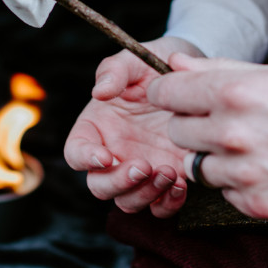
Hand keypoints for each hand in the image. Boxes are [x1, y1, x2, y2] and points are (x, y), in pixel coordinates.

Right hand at [63, 37, 202, 218]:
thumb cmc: (155, 65)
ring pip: (128, 202)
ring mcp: (140, 170)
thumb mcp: (134, 60)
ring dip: (145, 194)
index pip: (75, 152)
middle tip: (144, 166)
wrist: (192, 77)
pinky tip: (182, 184)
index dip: (84, 158)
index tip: (105, 155)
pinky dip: (168, 204)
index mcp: (95, 127)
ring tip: (169, 172)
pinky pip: (160, 207)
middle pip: (100, 186)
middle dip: (119, 183)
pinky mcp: (167, 180)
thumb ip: (114, 70)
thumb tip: (100, 92)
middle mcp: (113, 154)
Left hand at [147, 55, 267, 227]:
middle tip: (227, 124)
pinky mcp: (261, 208)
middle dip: (194, 127)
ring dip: (218, 160)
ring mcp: (247, 175)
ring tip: (257, 150)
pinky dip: (242, 187)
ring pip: (200, 169)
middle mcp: (235, 135)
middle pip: (177, 133)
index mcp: (237, 94)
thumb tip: (175, 62)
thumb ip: (220, 70)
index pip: (167, 93)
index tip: (179, 96)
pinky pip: (228, 197)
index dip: (170, 93)